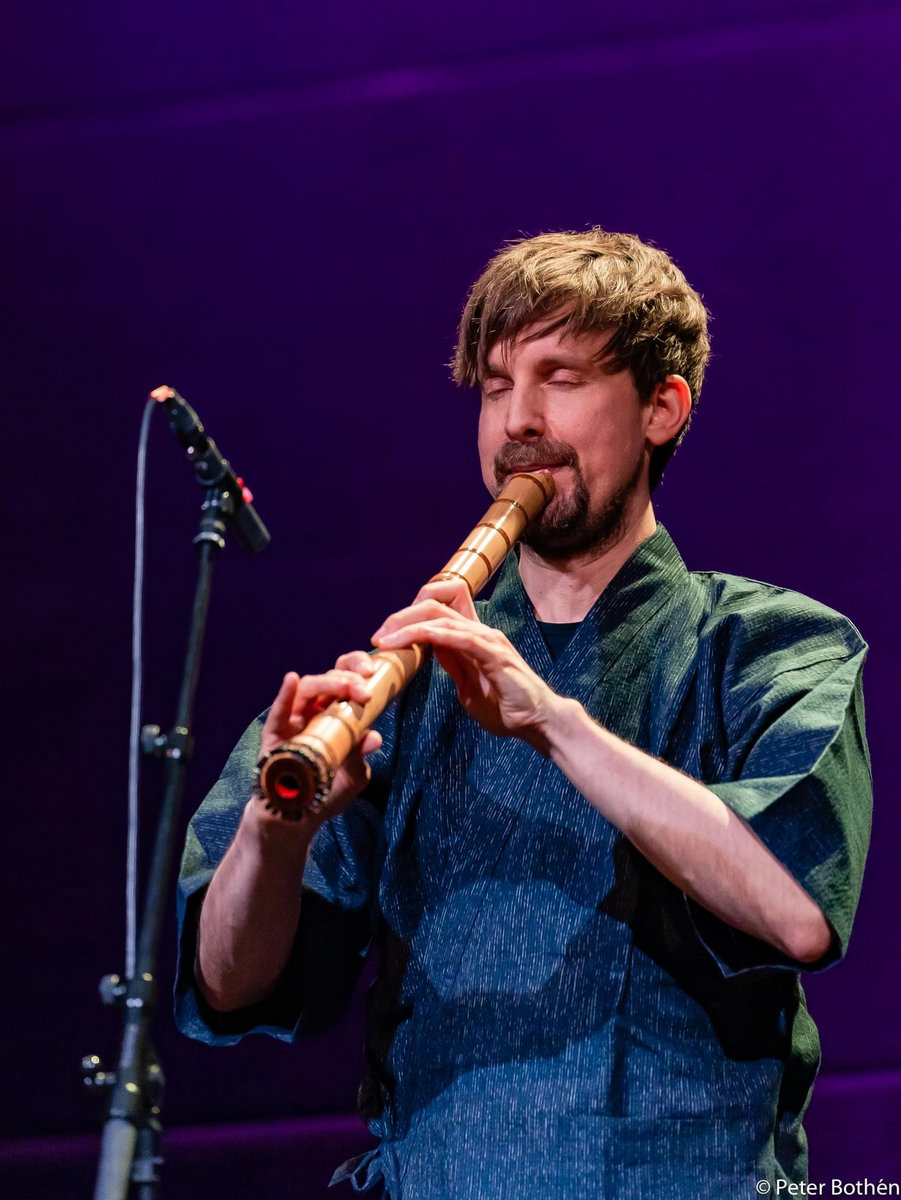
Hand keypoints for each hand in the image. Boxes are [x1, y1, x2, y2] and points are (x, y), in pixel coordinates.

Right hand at [258, 654, 382, 821]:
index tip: (373, 673)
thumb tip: (374, 737)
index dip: (357, 669)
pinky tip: (291, 680)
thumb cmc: (327, 792)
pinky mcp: (274, 734)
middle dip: (349, 677)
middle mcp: (315, 711)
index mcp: (336, 713)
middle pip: (329, 679)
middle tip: (365, 689)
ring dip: (328, 682)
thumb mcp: (353, 776)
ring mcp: (293, 720)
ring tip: (346, 686)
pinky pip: (279, 712)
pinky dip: (285, 695)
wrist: (299, 817)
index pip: (345, 680)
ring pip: (308, 689)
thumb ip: (361, 756)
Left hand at [371, 578, 558, 747]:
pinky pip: (459, 636)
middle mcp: (480, 630)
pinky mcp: (494, 654)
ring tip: (385, 640)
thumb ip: (451, 664)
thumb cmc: (506, 708)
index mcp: (472, 637)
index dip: (411, 612)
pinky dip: (431, 635)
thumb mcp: (466, 685)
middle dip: (400, 616)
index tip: (387, 635)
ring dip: (407, 625)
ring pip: (441, 616)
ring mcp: (488, 639)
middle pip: (434, 604)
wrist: (538, 722)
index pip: (441, 606)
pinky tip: (411, 641)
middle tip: (378, 637)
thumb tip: (429, 649)